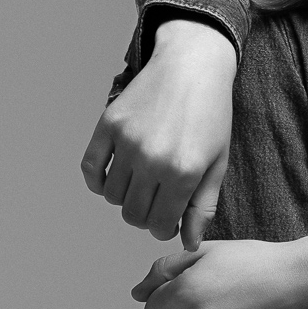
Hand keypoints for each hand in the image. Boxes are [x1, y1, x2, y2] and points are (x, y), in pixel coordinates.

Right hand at [81, 18, 235, 248]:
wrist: (192, 65)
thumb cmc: (211, 115)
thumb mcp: (217, 162)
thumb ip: (202, 207)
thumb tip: (188, 244)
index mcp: (184, 172)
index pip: (159, 225)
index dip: (164, 229)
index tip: (169, 219)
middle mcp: (152, 160)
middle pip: (133, 214)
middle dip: (145, 217)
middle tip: (157, 201)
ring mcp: (127, 141)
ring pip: (112, 196)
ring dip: (125, 198)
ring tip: (141, 185)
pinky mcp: (108, 124)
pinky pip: (90, 169)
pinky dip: (97, 181)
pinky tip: (114, 177)